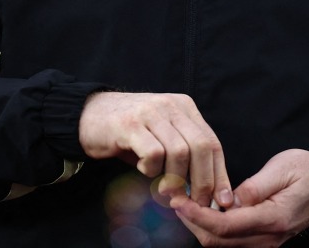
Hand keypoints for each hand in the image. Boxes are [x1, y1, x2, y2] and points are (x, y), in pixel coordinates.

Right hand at [78, 91, 232, 206]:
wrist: (88, 114)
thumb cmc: (129, 133)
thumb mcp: (162, 137)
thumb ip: (184, 156)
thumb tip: (207, 192)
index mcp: (184, 107)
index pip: (212, 142)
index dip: (219, 174)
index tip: (221, 200)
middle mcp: (171, 106)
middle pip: (201, 147)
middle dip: (201, 181)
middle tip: (194, 202)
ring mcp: (151, 113)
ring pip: (179, 152)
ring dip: (174, 178)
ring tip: (163, 189)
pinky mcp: (130, 125)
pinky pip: (153, 154)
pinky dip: (151, 170)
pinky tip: (143, 168)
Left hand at [171, 148, 308, 246]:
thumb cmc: (307, 172)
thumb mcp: (282, 168)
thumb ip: (255, 187)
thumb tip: (230, 200)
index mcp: (273, 218)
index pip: (226, 226)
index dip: (198, 216)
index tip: (178, 202)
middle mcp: (268, 237)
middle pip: (219, 241)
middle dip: (192, 222)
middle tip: (174, 198)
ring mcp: (265, 242)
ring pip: (223, 244)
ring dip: (200, 226)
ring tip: (183, 203)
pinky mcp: (262, 239)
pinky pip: (231, 241)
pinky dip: (212, 228)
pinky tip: (202, 210)